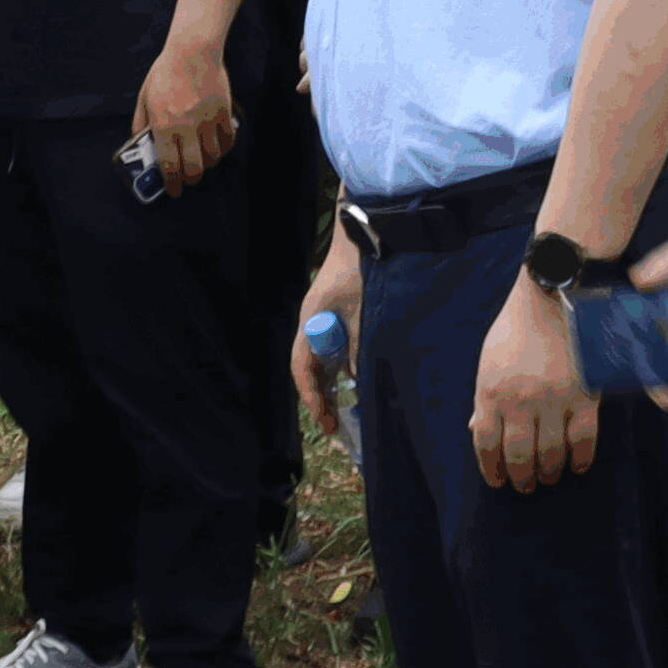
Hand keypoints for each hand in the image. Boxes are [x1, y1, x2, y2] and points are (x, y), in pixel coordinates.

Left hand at [131, 35, 236, 191]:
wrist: (193, 51)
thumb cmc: (165, 73)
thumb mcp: (144, 97)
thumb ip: (140, 123)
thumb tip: (140, 145)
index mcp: (163, 125)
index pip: (169, 165)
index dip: (171, 184)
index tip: (172, 191)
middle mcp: (186, 127)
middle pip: (193, 168)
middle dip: (190, 180)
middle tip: (187, 180)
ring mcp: (207, 121)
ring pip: (212, 158)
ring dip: (206, 165)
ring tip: (201, 163)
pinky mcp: (223, 113)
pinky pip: (227, 141)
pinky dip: (222, 150)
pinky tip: (216, 150)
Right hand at [294, 230, 360, 442]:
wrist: (365, 240)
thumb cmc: (362, 274)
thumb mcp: (364, 315)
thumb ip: (360, 347)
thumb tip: (359, 379)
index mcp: (312, 323)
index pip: (302, 366)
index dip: (311, 394)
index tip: (324, 417)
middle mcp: (312, 325)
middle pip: (308, 368)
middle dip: (318, 398)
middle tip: (332, 426)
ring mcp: (323, 322)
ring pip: (320, 362)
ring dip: (328, 387)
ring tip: (339, 413)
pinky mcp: (336, 318)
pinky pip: (332, 351)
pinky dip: (339, 371)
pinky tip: (353, 384)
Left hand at [473, 270, 597, 490]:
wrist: (549, 300)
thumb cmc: (514, 332)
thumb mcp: (487, 363)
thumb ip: (483, 399)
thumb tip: (476, 431)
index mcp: (490, 392)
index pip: (485, 444)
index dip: (491, 468)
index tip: (497, 481)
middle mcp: (520, 401)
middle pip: (518, 456)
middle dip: (520, 478)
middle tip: (525, 486)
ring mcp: (553, 400)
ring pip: (551, 454)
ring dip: (548, 472)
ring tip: (548, 477)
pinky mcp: (584, 396)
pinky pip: (583, 440)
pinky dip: (579, 460)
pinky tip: (576, 467)